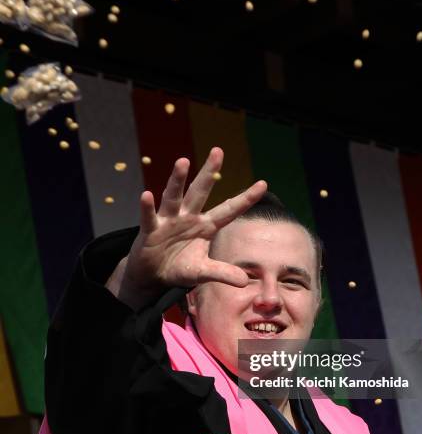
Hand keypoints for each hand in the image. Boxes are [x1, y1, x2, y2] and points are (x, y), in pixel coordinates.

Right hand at [107, 147, 266, 307]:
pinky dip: (147, 207)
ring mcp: (169, 221)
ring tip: (183, 161)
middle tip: (218, 152)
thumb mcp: (202, 272)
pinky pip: (150, 216)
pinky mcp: (150, 230)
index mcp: (205, 226)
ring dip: (178, 180)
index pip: (228, 210)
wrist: (153, 275)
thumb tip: (244, 281)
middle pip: (200, 192)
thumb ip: (222, 273)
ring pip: (174, 197)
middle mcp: (188, 218)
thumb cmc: (179, 267)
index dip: (245, 199)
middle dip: (208, 173)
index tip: (263, 184)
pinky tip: (146, 195)